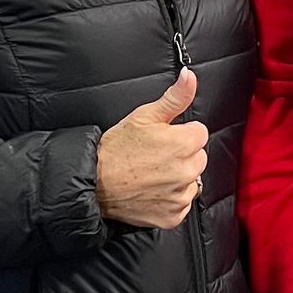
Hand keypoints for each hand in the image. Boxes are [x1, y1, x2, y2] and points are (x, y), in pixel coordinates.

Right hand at [95, 68, 207, 228]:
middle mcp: (187, 171)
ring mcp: (181, 195)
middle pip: (198, 157)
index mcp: (184, 143)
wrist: (94, 183)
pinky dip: (170, 198)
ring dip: (177, 177)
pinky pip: (181, 203)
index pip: (199, 133)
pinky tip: (151, 190)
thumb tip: (189, 77)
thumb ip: (175, 97)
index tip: (162, 138)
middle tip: (154, 156)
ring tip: (151, 173)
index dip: (180, 133)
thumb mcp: (144, 116)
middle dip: (181, 155)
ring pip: (191, 181)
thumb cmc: (116, 149)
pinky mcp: (173, 216)